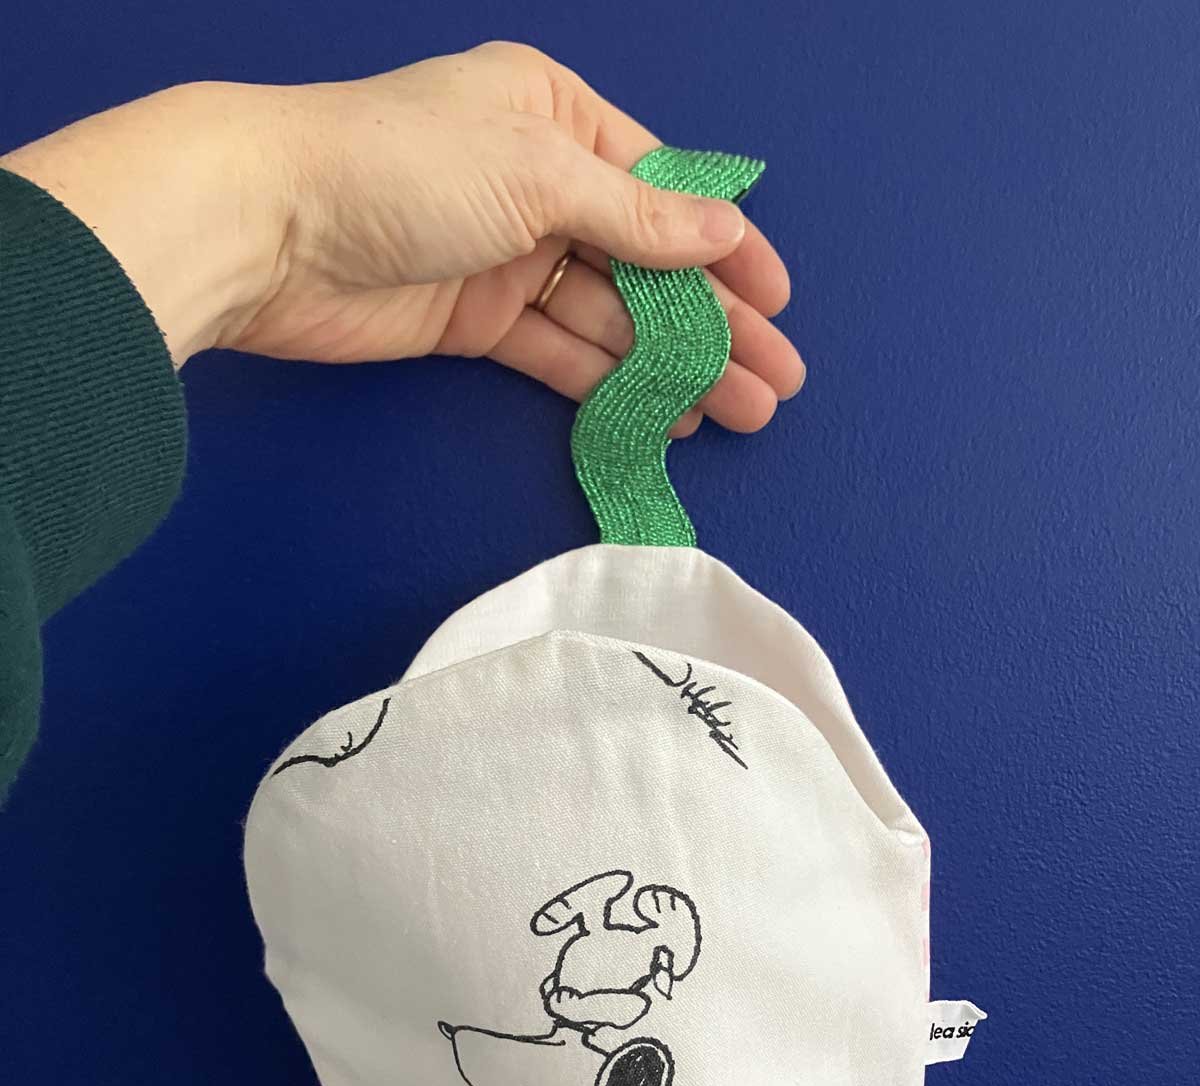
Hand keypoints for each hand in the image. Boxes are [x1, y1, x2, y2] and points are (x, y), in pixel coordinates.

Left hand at [2, 42, 803, 434]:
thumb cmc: (404, 166)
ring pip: (610, 318)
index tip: (779, 299)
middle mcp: (537, 184)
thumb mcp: (540, 171)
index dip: (727, 246)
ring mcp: (506, 258)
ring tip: (739, 410)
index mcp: (557, 117)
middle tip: (775, 379)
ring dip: (673, 365)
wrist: (266, 228)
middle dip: (713, 322)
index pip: (664, 187)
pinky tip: (663, 415)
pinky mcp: (475, 323)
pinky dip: (609, 384)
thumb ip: (637, 216)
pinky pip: (560, 353)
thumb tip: (724, 234)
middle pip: (646, 262)